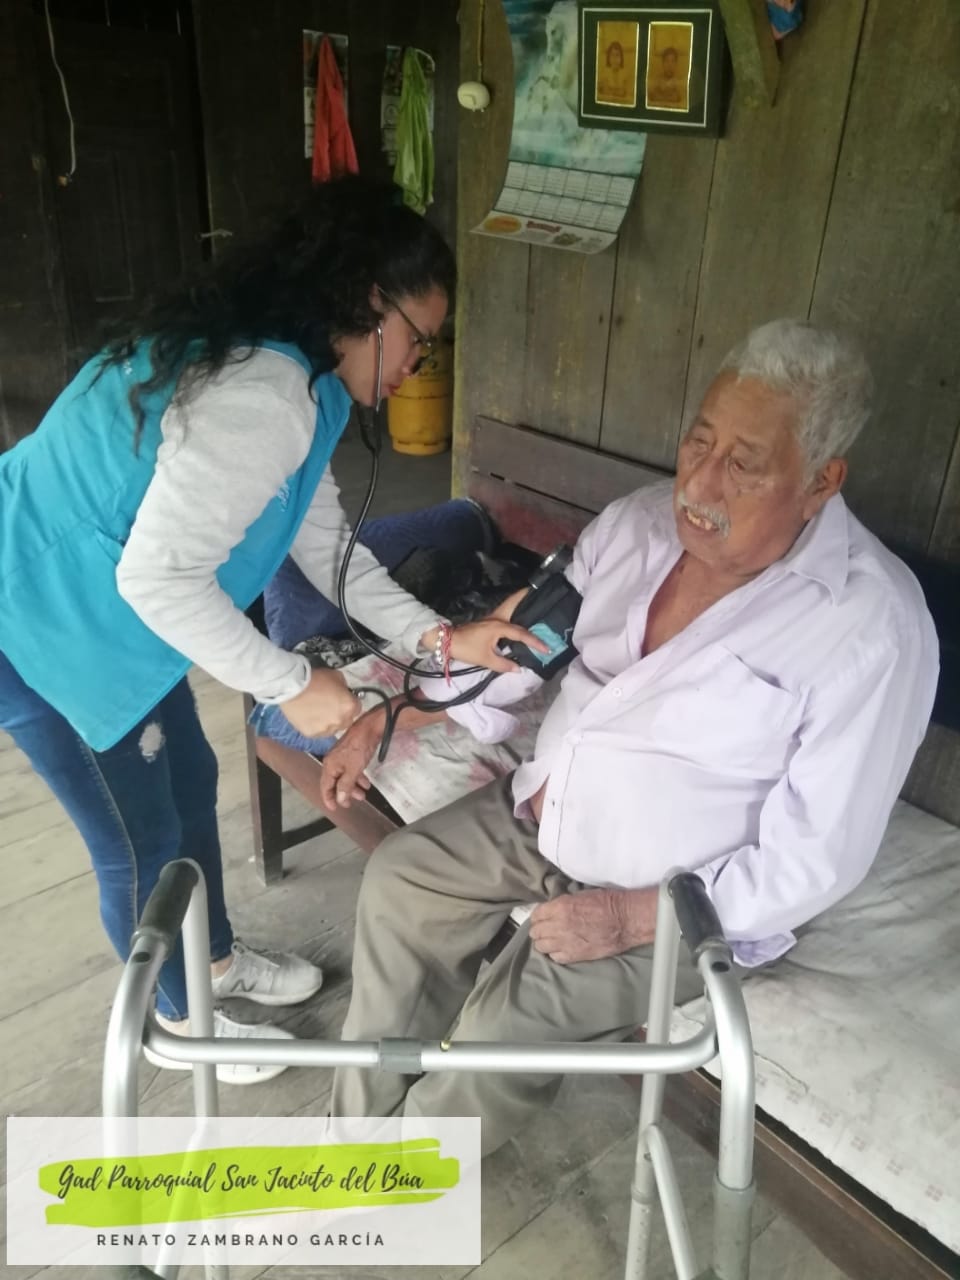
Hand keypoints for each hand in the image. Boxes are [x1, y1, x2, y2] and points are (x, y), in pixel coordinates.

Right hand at [280, 668, 360, 738]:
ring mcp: (326, 729)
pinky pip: (318, 732)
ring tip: (318, 711)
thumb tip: (345, 692)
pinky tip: (309, 716)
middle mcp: (341, 721)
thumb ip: (345, 687)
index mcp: (350, 706)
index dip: (349, 703)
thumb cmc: (315, 679)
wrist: (292, 687)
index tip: (343, 700)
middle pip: (346, 721)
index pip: (357, 708)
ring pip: (332, 728)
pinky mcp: (312, 734)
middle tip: (330, 706)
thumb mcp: (337, 676)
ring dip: (329, 721)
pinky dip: (316, 725)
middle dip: (341, 714)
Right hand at [319, 707, 384, 810]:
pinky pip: (351, 770)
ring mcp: (341, 757)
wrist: (369, 728)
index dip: (329, 799)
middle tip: (351, 802)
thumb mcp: (353, 770)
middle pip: (335, 782)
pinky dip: (357, 778)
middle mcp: (333, 762)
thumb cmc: (360, 747)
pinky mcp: (350, 754)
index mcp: (329, 766)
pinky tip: (366, 783)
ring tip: (363, 794)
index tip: (334, 808)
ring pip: (344, 777)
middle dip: (344, 794)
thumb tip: (340, 799)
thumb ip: (345, 786)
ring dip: (353, 787)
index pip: (325, 786)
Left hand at [421, 598, 548, 674]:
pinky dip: (513, 610)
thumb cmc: (467, 649)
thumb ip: (504, 664)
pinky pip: (504, 612)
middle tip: (537, 589)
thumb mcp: (486, 659)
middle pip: (513, 602)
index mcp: (499, 627)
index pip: (522, 633)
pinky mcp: (487, 621)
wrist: (447, 641)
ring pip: (508, 605)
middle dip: (524, 595)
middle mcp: (497, 618)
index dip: (535, 642)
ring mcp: (491, 618)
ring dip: (519, 601)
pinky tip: (518, 616)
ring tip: (531, 599)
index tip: (547, 648)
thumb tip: (519, 669)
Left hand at [529, 887, 657, 963]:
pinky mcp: (575, 956)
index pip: (536, 914)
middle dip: (539, 930)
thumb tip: (551, 910)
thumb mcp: (580, 895)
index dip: (538, 916)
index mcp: (560, 907)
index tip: (542, 917)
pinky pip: (555, 958)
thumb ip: (562, 904)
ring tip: (551, 940)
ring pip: (541, 947)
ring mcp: (565, 942)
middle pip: (536, 932)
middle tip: (545, 929)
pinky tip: (562, 949)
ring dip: (544, 943)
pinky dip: (556, 954)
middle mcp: (558, 925)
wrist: (625, 920)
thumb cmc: (607, 903)